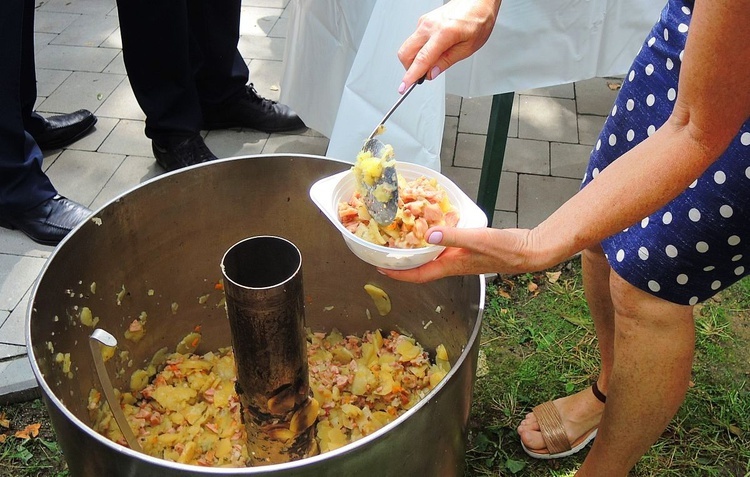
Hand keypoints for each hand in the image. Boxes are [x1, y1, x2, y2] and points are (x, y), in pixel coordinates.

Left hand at [378, 225, 551, 282]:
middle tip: (386, 251)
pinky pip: (445, 247)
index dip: (398, 273)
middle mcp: (453, 264)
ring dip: (417, 251)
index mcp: (451, 266)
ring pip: (433, 257)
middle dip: (403, 262)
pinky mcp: (469, 248)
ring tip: (403, 239)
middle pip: (422, 267)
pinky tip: (433, 227)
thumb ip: (453, 236)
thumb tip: (428, 235)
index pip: (419, 275)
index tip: (381, 268)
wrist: (529, 250)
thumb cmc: (506, 249)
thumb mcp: (478, 240)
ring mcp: (461, 257)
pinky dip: (435, 239)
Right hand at [397, 0, 500, 90]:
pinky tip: (433, 51)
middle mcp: (430, 26)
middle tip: (423, 75)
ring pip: (408, 47)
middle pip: (406, 53)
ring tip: (432, 61)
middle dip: (410, 68)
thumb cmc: (477, 20)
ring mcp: (424, 22)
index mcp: (443, 33)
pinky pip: (414, 40)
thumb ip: (447, 61)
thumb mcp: (468, 47)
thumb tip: (431, 73)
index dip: (411, 75)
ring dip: (415, 59)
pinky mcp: (423, 21)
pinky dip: (419, 50)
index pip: (421, 59)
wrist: (478, 1)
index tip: (404, 87)